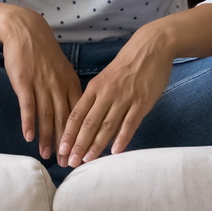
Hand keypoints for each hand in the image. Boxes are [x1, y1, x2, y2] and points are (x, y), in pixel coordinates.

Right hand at [0, 7, 81, 159]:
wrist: (25, 30)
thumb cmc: (43, 53)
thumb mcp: (62, 70)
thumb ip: (68, 90)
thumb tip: (75, 113)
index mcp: (71, 84)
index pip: (79, 115)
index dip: (80, 135)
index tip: (81, 152)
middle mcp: (58, 86)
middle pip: (64, 119)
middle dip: (66, 143)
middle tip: (66, 163)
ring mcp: (41, 84)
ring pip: (47, 116)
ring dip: (47, 138)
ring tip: (46, 156)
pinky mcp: (24, 82)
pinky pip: (28, 106)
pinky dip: (29, 122)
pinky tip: (29, 137)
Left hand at [58, 37, 172, 167]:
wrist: (150, 48)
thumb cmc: (126, 64)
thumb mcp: (105, 77)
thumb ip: (96, 98)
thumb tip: (86, 119)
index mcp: (95, 87)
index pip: (77, 114)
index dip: (68, 133)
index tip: (61, 149)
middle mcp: (106, 94)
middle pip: (89, 123)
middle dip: (78, 144)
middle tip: (69, 162)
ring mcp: (124, 98)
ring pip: (107, 126)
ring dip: (96, 145)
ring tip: (87, 160)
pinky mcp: (142, 102)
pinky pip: (130, 123)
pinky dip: (122, 138)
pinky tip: (115, 151)